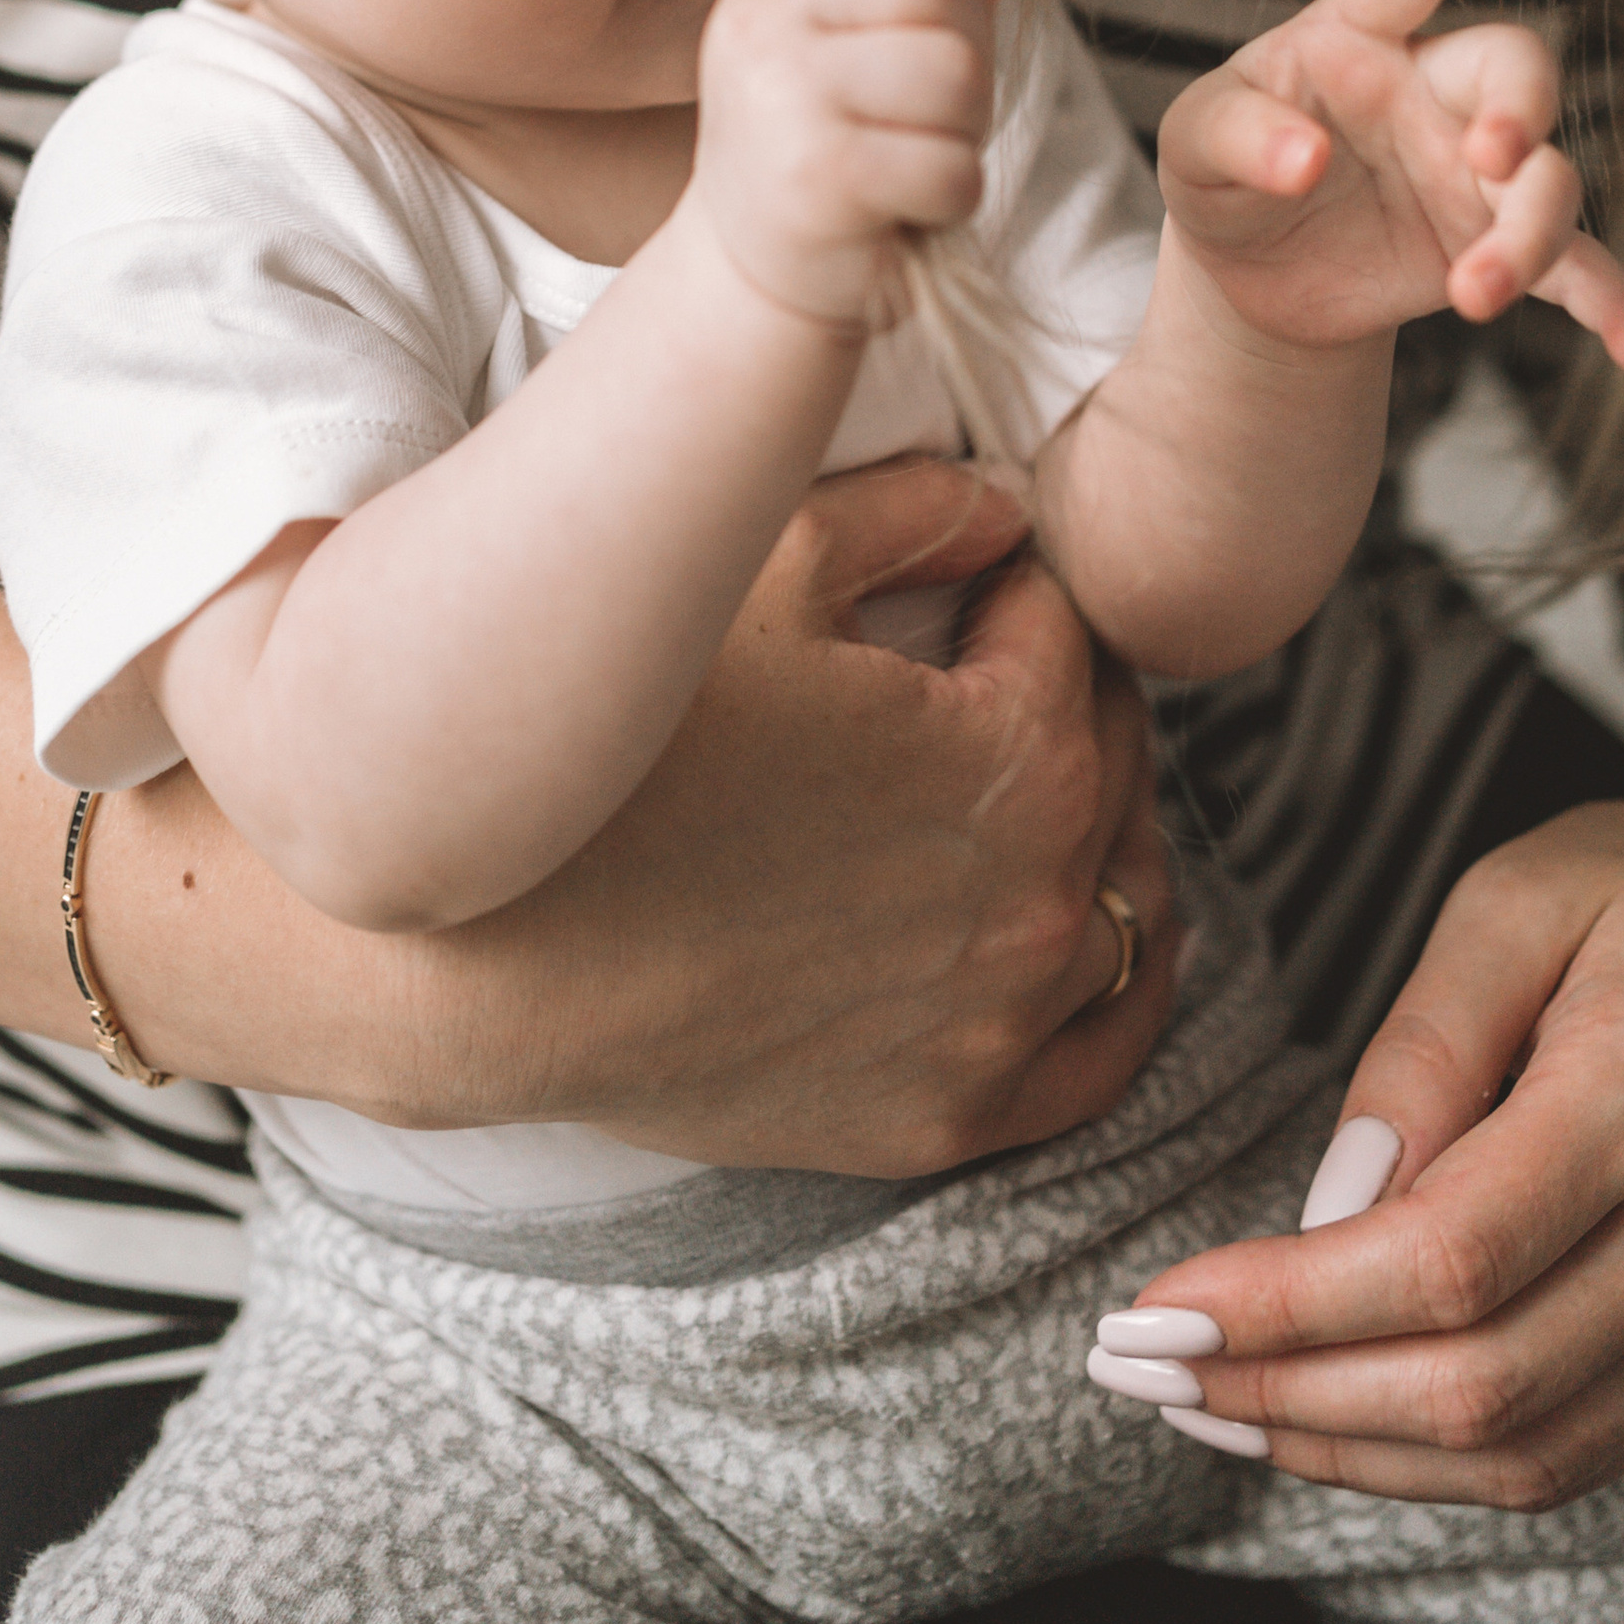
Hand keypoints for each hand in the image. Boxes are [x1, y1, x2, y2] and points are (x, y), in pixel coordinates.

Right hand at [416, 456, 1179, 1168]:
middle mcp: (1041, 900)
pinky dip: (1120, 983)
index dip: (1007, 578)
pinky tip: (1099, 929)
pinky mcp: (947, 1116)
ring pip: (1130, 896)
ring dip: (1096, 820)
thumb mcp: (762, 556)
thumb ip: (917, 507)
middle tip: (982, 655)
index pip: (1068, 625)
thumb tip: (1003, 510)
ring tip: (1026, 774)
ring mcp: (998, 1025)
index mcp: (1021, 754)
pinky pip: (1101, 1054)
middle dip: (1063, 685)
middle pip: (1117, 753)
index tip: (957, 573)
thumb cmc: (618, 747)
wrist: (492, 958)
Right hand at [688, 0, 1003, 332]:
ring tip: (918, 157)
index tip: (961, 21)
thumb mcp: (833, 47)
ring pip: (954, 73)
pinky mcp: (816, 179)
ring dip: (966, 130)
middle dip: (973, 51)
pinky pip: (948, 166)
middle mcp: (763, 21)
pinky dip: (954, 197)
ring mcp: (783, 96)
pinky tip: (907, 209)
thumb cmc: (824, 155)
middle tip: (941, 111)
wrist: (747, 284)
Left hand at [1101, 755, 1623, 1505]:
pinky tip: (1317, 1417)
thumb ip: (1417, 1051)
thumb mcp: (1508, 901)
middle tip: (1141, 1366)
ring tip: (1202, 1404)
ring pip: (1522, 1451)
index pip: (1453, 1255)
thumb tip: (1330, 1210)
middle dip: (1288, 1392)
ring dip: (1343, 1449)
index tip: (1157, 1304)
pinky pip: (1566, 1456)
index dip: (1293, 1305)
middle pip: (1483, 1379)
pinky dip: (1427, 1461)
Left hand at [1157, 0, 1623, 371]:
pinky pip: (1576, 267)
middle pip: (1514, 68)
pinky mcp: (1497, 243)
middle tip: (1492, 157)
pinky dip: (1611, 303)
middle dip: (1522, 107)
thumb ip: (1238, 136)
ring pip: (1548, 180)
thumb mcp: (1193, 147)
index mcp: (1354, 36)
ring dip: (1527, 237)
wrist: (1255, 270)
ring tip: (1468, 295)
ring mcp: (1476, 168)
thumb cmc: (1227, 172)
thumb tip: (1304, 161)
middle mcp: (1434, 89)